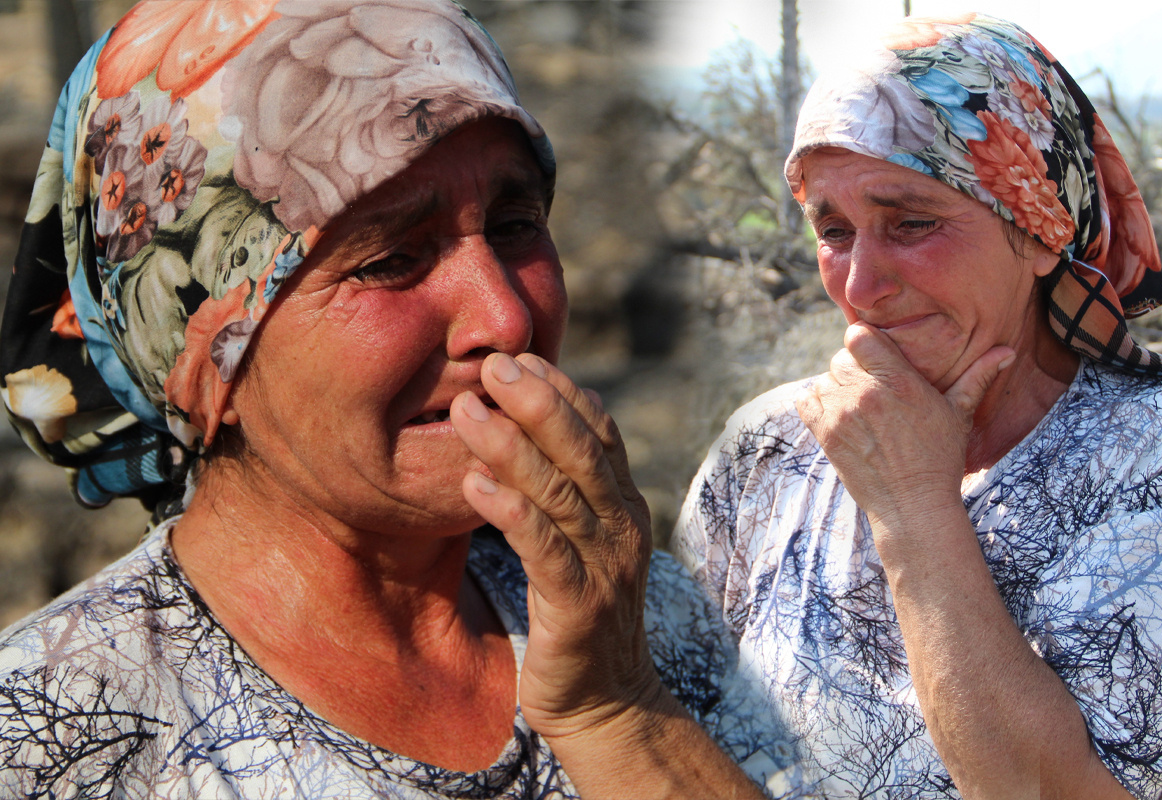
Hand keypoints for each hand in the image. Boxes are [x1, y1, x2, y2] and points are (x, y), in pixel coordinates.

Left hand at [450, 352, 661, 739]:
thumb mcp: (578, 544)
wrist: (605, 703)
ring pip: (561, 494)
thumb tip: (521, 433)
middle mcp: (622, 528)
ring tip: (468, 411)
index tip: (521, 357)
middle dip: (538, 403)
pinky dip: (511, 512)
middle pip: (584, 451)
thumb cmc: (579, 616)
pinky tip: (474, 483)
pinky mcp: (578, 607)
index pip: (601, 432)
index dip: (562, 391)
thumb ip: (561, 492)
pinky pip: (545, 550)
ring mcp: (605, 568)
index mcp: (624, 507)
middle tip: (493, 365)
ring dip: (512, 447)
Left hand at [795, 322, 1012, 529]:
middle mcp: (866, 393)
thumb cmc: (940, 458)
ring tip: (859, 407)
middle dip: (854, 368)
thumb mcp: (960, 414)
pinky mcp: (826, 435)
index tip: (876, 355)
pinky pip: (806, 401)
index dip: (864, 342)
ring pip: (824, 379)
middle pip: (840, 357)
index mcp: (898, 380)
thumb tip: (1006, 351)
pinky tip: (838, 414)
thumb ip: (977, 377)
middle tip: (872, 388)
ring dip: (837, 388)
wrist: (913, 505)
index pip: (858, 335)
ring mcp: (842, 414)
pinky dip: (817, 404)